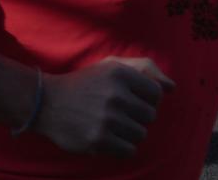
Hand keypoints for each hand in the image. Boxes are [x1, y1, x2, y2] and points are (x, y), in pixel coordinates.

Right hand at [35, 58, 172, 157]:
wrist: (44, 102)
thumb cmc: (85, 84)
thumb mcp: (110, 66)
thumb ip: (144, 68)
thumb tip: (172, 88)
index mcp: (118, 73)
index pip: (156, 93)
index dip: (143, 97)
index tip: (125, 97)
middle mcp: (114, 95)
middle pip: (150, 116)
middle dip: (134, 115)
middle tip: (112, 111)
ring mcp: (106, 119)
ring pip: (140, 134)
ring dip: (127, 132)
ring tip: (107, 123)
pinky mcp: (99, 140)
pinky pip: (129, 150)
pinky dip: (119, 147)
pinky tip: (103, 136)